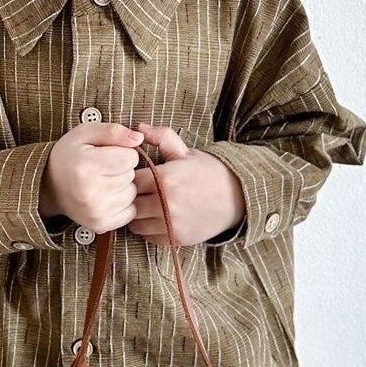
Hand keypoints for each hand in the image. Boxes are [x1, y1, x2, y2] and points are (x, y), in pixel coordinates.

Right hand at [41, 122, 144, 233]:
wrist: (49, 186)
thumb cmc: (70, 155)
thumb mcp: (85, 133)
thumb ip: (113, 131)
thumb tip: (139, 139)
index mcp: (85, 165)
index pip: (130, 157)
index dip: (123, 151)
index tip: (108, 153)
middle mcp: (89, 192)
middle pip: (131, 175)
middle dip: (122, 169)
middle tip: (102, 168)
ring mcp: (95, 212)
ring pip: (132, 193)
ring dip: (123, 186)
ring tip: (103, 181)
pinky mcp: (100, 225)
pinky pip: (130, 211)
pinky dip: (122, 203)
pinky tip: (106, 196)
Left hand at [128, 123, 245, 245]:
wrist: (237, 197)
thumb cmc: (208, 171)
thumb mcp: (185, 151)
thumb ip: (161, 137)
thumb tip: (139, 128)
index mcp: (163, 178)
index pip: (128, 180)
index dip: (128, 178)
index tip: (135, 176)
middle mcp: (164, 203)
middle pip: (129, 204)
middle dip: (131, 197)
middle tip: (139, 192)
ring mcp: (170, 223)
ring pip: (135, 223)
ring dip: (137, 215)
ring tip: (147, 205)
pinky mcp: (175, 238)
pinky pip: (148, 237)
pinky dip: (148, 229)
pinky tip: (157, 217)